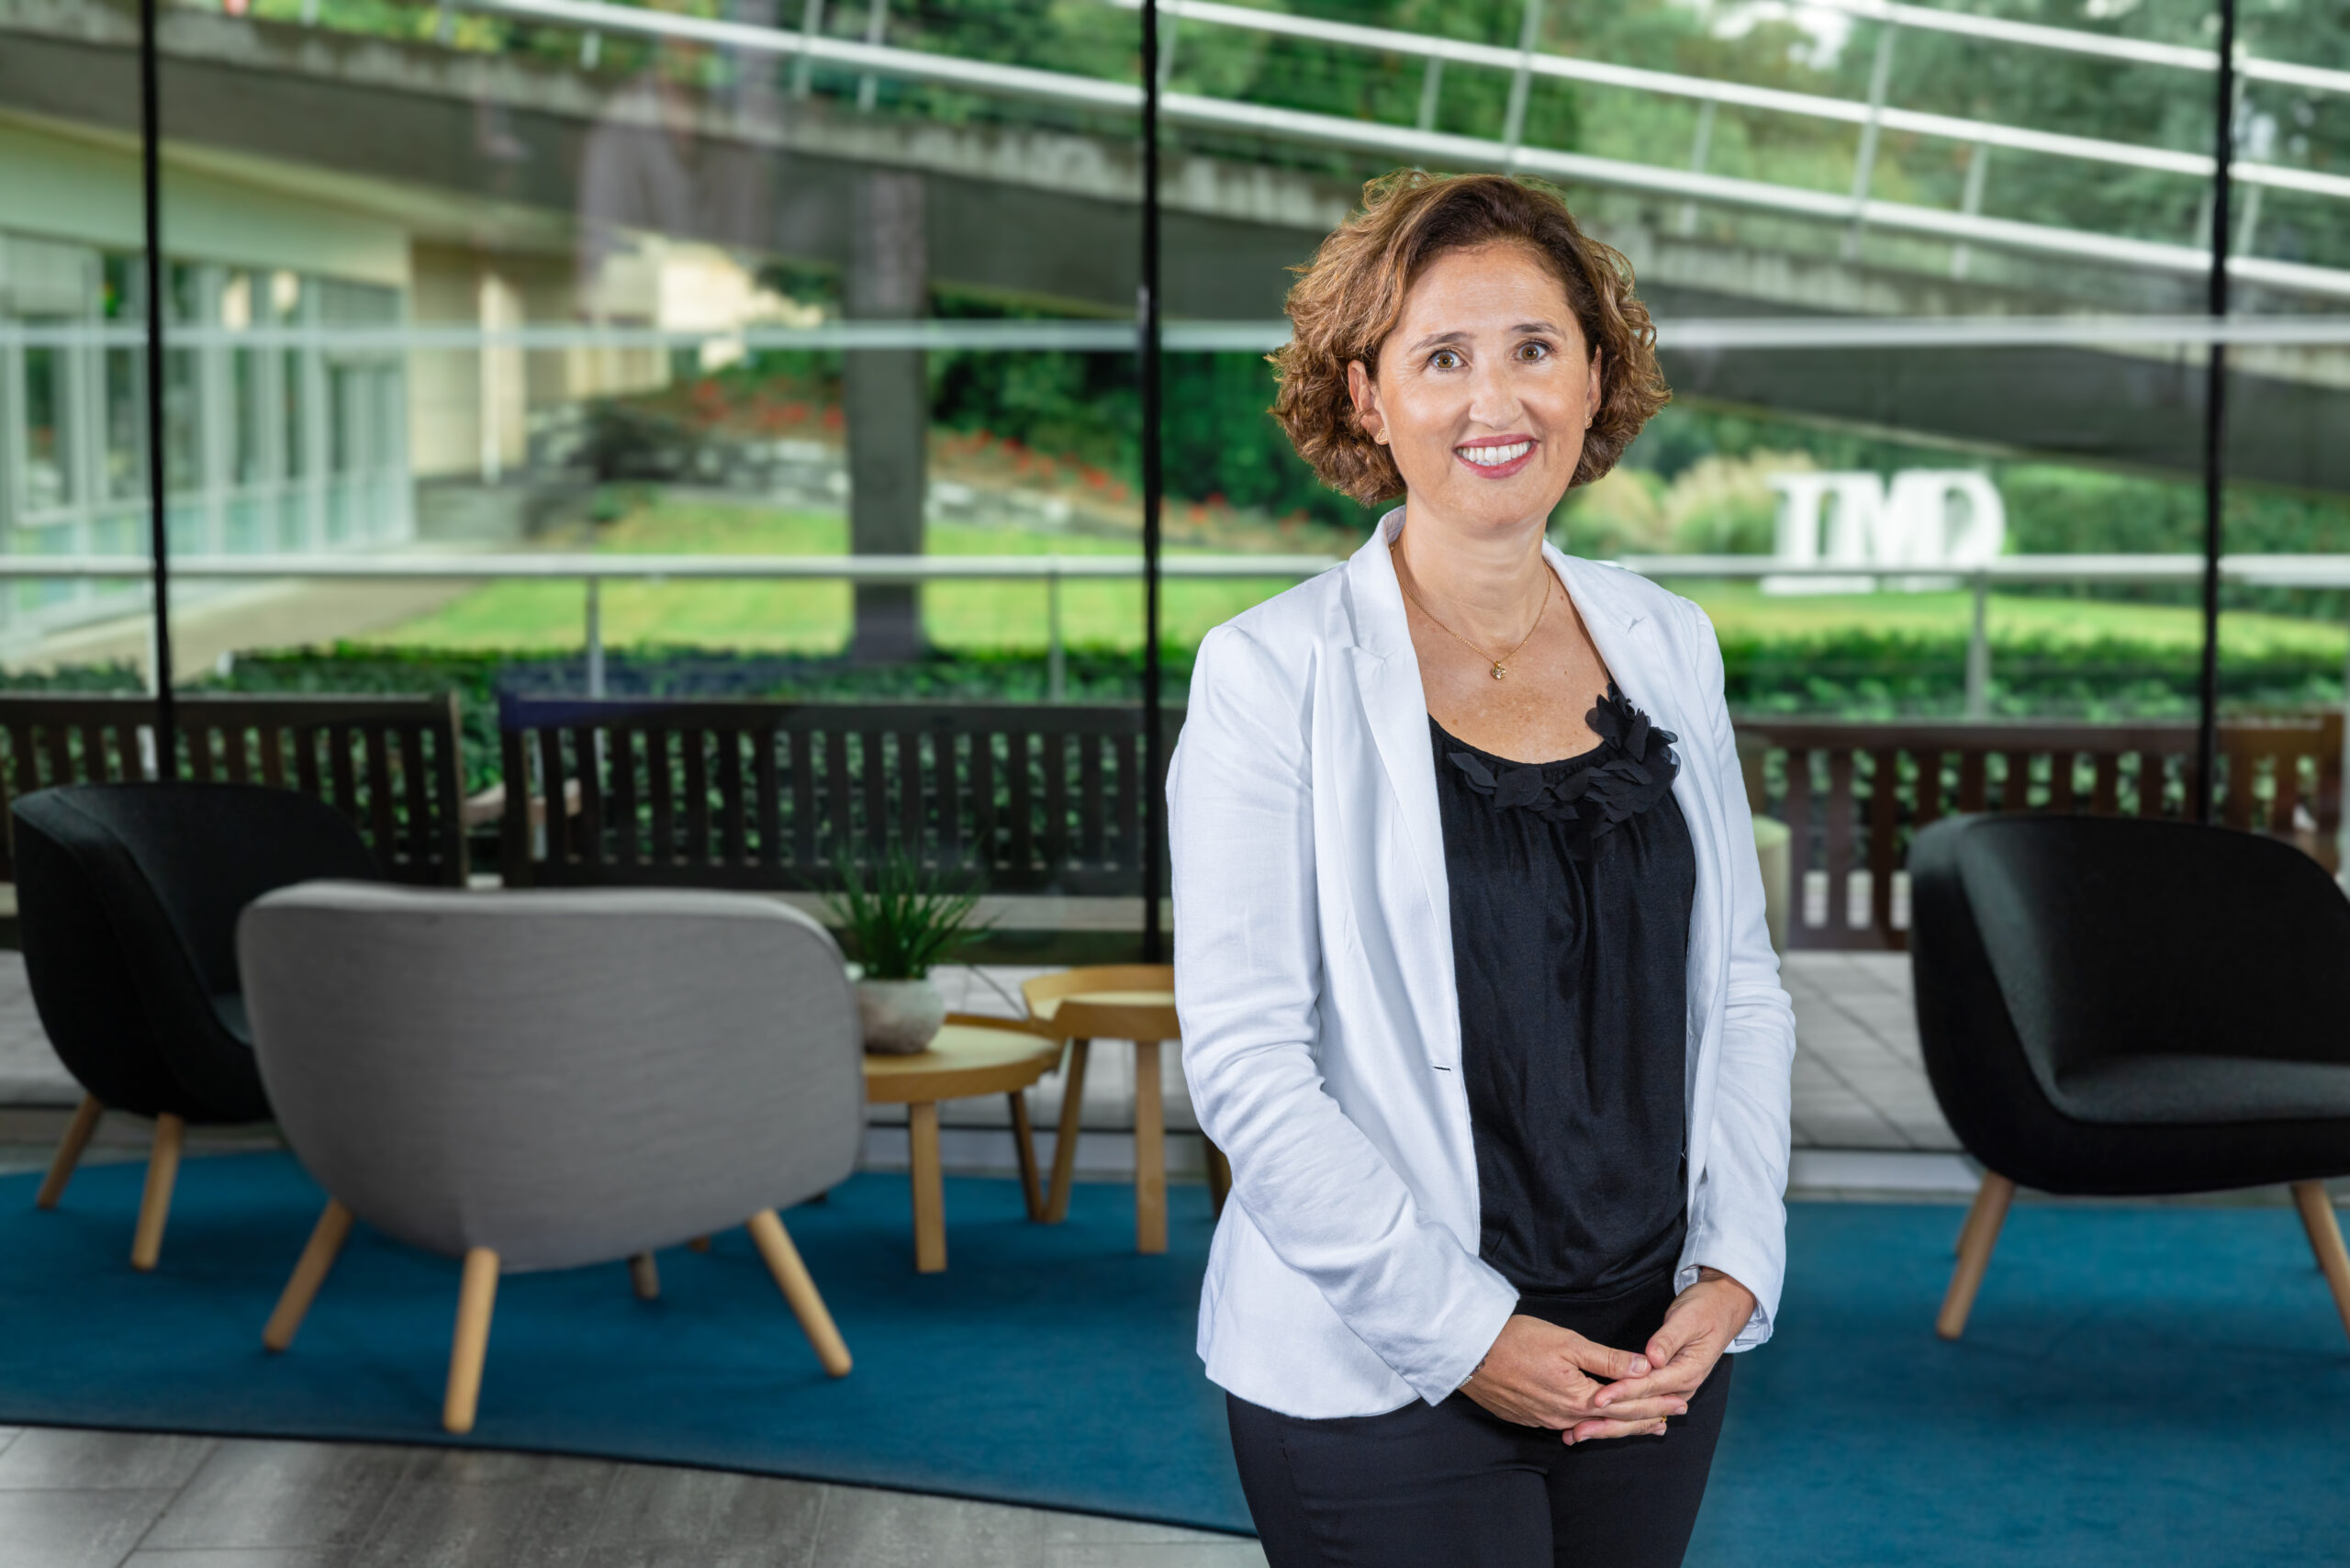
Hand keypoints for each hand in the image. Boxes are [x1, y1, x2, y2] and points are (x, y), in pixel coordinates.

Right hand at [1458, 1314, 1688, 1443]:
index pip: (1627, 1405)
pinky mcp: (1528, 1417)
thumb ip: (1607, 1359)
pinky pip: (1567, 1425)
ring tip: (1643, 1425)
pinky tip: (1593, 1424)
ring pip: (1591, 1425)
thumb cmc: (1516, 1340)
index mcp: (1578, 1397)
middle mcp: (1564, 1415)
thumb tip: (1644, 1367)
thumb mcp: (1567, 1342)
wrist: (1468, 1352)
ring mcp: (1544, 1419)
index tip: (1679, 1403)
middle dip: (1645, 1418)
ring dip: (1620, 1424)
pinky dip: (1589, 1423)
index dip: (1655, 1403)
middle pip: (1613, 1421)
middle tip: (1671, 1419)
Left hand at [1588, 1268, 1754, 1428]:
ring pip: (1641, 1412)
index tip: (1598, 1399)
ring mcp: (1676, 1388)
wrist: (1723, 1308)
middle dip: (1610, 1419)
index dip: (1622, 1392)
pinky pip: (1643, 1404)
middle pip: (1642, 1408)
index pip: (1648, 1386)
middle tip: (1578, 1431)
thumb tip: (1653, 1359)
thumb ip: (1668, 1339)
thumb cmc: (1705, 1309)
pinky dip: (1622, 1414)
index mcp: (1687, 1372)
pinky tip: (1602, 1425)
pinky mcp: (1668, 1384)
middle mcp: (1682, 1386)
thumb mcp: (1687, 1319)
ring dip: (1612, 1423)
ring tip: (1581, 1434)